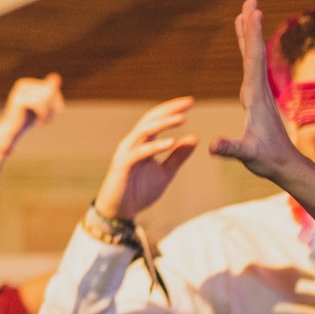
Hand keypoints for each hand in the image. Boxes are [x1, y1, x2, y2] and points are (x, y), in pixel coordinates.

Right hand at [0, 74, 63, 151]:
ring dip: (48, 112)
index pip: (51, 86)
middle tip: (48, 119)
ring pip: (45, 98)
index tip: (57, 111)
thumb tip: (56, 75)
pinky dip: (43, 114)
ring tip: (43, 121)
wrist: (11, 131)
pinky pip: (39, 104)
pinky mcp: (18, 99)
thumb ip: (49, 91)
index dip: (57, 100)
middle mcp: (22, 83)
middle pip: (49, 91)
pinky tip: (39, 122)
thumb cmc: (27, 118)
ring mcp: (19, 91)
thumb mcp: (42, 104)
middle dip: (52, 106)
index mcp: (27, 82)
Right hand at [95, 97, 198, 220]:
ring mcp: (126, 153)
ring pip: (144, 131)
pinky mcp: (123, 166)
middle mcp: (132, 144)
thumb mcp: (166, 172)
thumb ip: (178, 156)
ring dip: (163, 123)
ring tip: (182, 119)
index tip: (190, 102)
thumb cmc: (139, 191)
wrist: (120, 212)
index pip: (155, 119)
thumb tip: (194, 138)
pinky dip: (155, 146)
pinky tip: (171, 143)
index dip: (171, 109)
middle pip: (149, 119)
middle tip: (188, 103)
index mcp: (142, 143)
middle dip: (169, 110)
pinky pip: (139, 152)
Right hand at [211, 0, 302, 179]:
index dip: (252, 36)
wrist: (285, 165)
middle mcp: (258, 90)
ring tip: (245, 14)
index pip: (253, 60)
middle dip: (251, 27)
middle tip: (251, 1)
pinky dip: (247, 52)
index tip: (252, 13)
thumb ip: (231, 149)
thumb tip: (213, 146)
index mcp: (255, 97)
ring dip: (249, 36)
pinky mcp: (257, 98)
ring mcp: (259, 93)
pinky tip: (245, 48)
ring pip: (253, 58)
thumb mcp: (247, 155)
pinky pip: (250, 68)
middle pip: (254, 52)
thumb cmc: (266, 160)